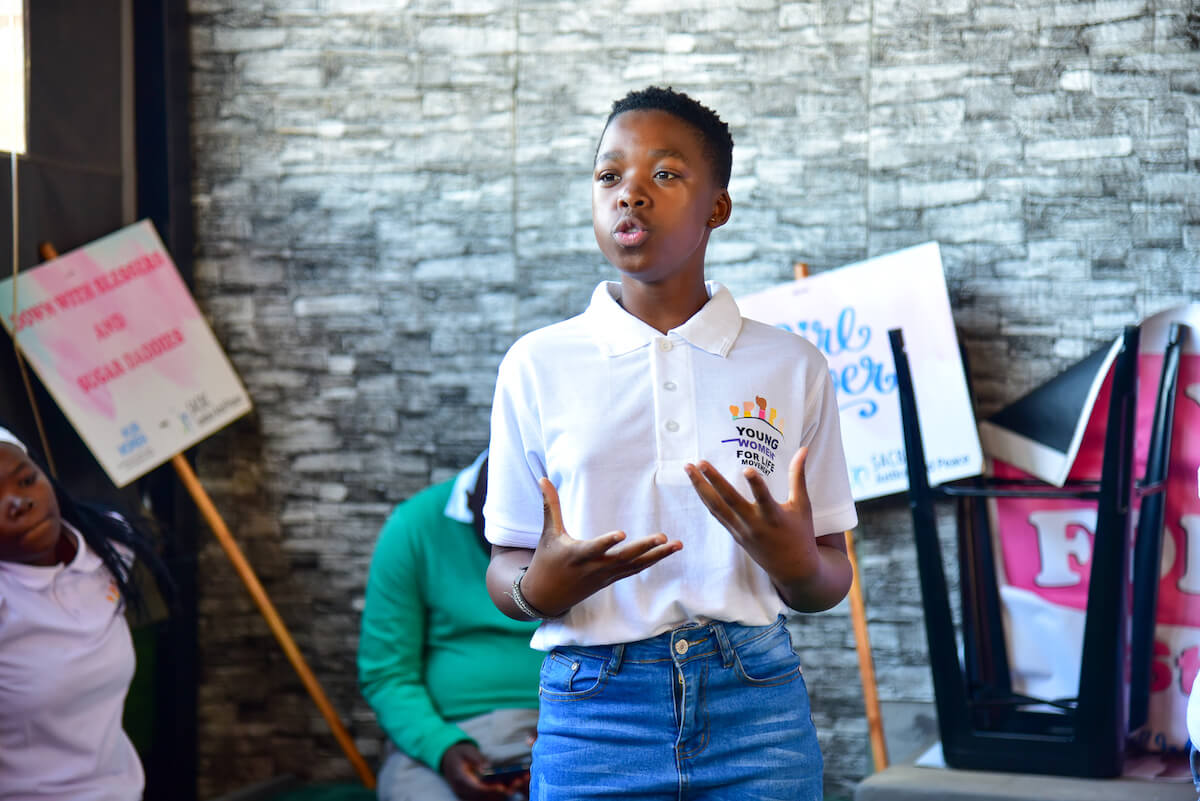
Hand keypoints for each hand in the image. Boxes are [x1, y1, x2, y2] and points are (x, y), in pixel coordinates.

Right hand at [439, 742, 514, 800]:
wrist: (447, 758)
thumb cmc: (459, 753)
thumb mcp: (467, 751)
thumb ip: (476, 759)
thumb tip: (487, 767)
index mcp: (461, 779)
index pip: (476, 789)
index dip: (490, 790)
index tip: (502, 787)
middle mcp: (463, 790)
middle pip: (483, 797)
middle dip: (500, 793)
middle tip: (515, 786)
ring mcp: (466, 794)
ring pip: (485, 799)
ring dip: (500, 795)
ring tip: (515, 786)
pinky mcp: (471, 795)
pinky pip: (484, 798)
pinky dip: (496, 794)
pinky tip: (508, 788)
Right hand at [519, 478, 681, 616]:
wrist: (546, 596)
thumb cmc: (546, 561)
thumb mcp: (547, 534)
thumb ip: (550, 506)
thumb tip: (543, 479)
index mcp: (577, 555)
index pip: (595, 548)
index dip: (607, 542)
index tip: (622, 534)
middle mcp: (595, 568)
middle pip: (624, 559)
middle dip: (645, 549)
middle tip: (664, 537)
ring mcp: (605, 576)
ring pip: (635, 566)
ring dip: (658, 556)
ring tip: (677, 545)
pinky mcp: (612, 580)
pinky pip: (635, 570)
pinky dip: (652, 561)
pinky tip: (667, 552)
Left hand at [685, 447, 822, 587]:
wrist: (792, 568)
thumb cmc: (800, 534)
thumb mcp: (802, 506)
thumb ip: (798, 477)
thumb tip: (803, 449)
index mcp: (774, 517)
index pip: (764, 499)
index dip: (756, 484)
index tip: (747, 468)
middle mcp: (754, 524)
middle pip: (729, 501)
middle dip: (713, 480)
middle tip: (700, 462)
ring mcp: (741, 530)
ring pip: (716, 507)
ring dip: (700, 487)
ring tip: (688, 468)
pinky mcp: (734, 534)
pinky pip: (716, 514)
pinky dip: (705, 499)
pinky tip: (696, 485)